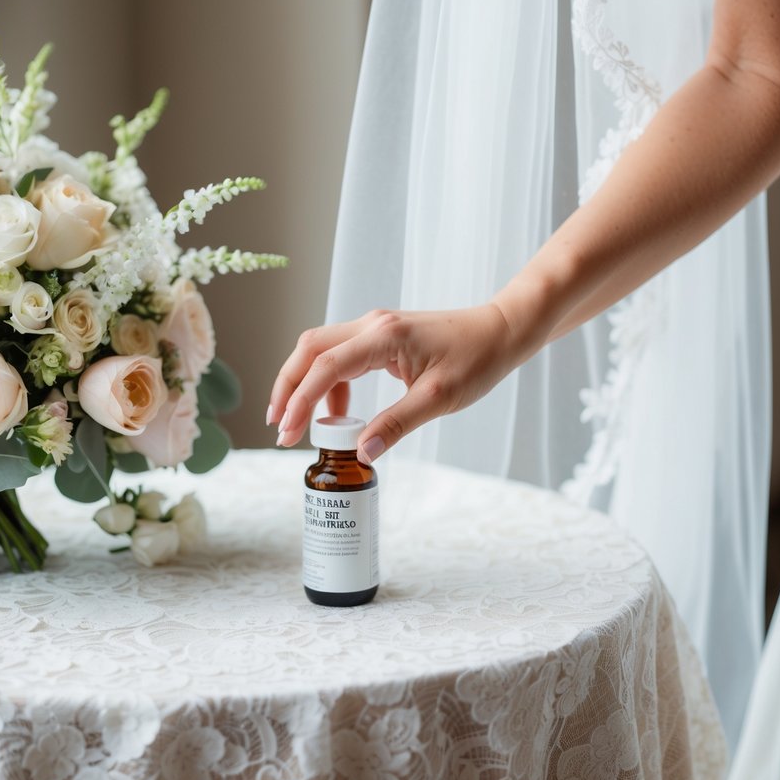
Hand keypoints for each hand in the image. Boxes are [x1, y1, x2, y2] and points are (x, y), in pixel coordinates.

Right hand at [266, 303, 517, 463]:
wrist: (500, 331)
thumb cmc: (477, 359)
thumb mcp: (439, 398)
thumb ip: (397, 424)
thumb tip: (362, 453)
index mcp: (383, 337)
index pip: (326, 367)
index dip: (300, 401)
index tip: (286, 433)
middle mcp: (372, 325)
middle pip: (309, 349)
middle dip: (287, 387)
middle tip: (278, 427)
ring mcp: (374, 328)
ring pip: (321, 350)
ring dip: (304, 384)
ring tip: (299, 425)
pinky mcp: (380, 336)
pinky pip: (341, 356)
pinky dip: (330, 384)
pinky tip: (338, 415)